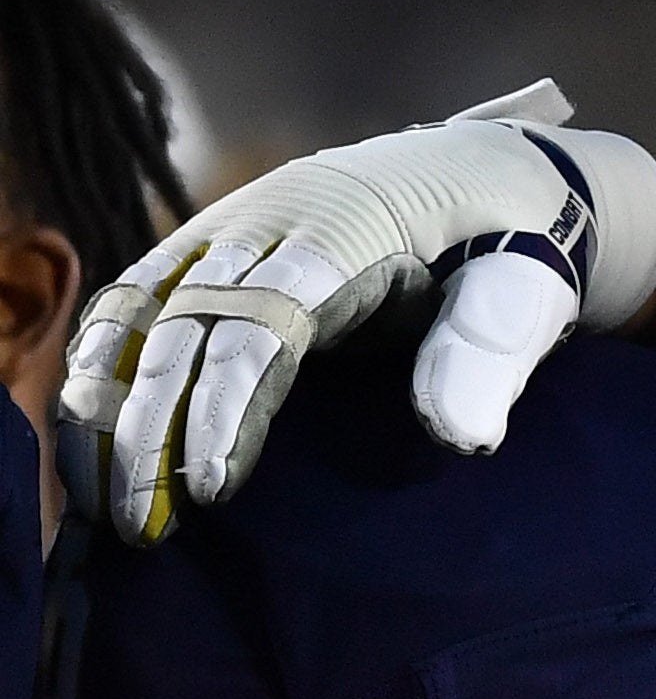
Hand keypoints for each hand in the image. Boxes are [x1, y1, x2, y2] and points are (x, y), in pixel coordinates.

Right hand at [58, 86, 655, 542]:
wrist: (487, 173)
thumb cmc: (510, 243)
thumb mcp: (523, 291)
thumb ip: (490, 354)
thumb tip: (461, 437)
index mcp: (346, 229)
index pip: (263, 325)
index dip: (225, 406)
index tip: (210, 487)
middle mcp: (267, 219)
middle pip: (180, 324)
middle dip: (148, 427)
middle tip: (142, 525)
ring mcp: (229, 228)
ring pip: (134, 312)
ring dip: (103, 403)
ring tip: (97, 499)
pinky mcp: (209, 245)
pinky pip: (131, 301)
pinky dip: (101, 366)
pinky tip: (89, 436)